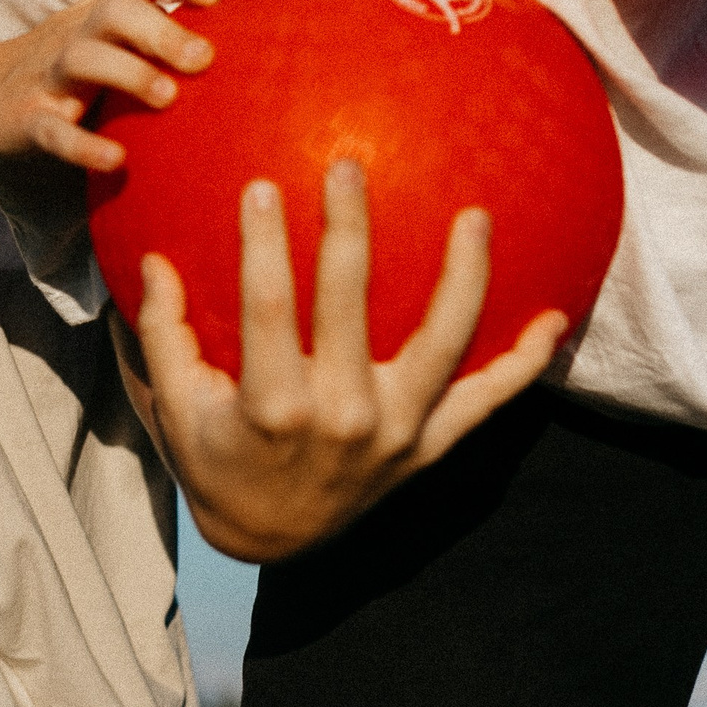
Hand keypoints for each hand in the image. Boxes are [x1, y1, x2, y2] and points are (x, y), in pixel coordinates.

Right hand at [0, 0, 220, 170]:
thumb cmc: (66, 67)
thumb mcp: (108, 37)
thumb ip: (159, 30)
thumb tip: (243, 36)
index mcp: (102, 13)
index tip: (214, 0)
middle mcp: (79, 35)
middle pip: (117, 10)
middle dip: (163, 30)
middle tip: (205, 60)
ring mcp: (50, 77)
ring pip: (85, 59)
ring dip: (130, 73)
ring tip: (168, 98)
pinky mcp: (28, 121)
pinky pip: (54, 131)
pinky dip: (84, 146)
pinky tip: (116, 159)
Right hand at [133, 159, 568, 563]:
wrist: (272, 540)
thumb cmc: (216, 460)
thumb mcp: (175, 407)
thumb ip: (163, 335)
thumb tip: (152, 260)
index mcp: (274, 406)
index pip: (267, 307)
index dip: (262, 244)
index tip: (260, 186)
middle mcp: (342, 416)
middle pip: (350, 303)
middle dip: (348, 228)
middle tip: (348, 166)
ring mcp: (396, 433)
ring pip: (443, 343)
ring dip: (464, 275)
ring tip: (477, 215)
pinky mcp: (430, 447)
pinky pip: (488, 402)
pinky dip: (525, 364)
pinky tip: (555, 317)